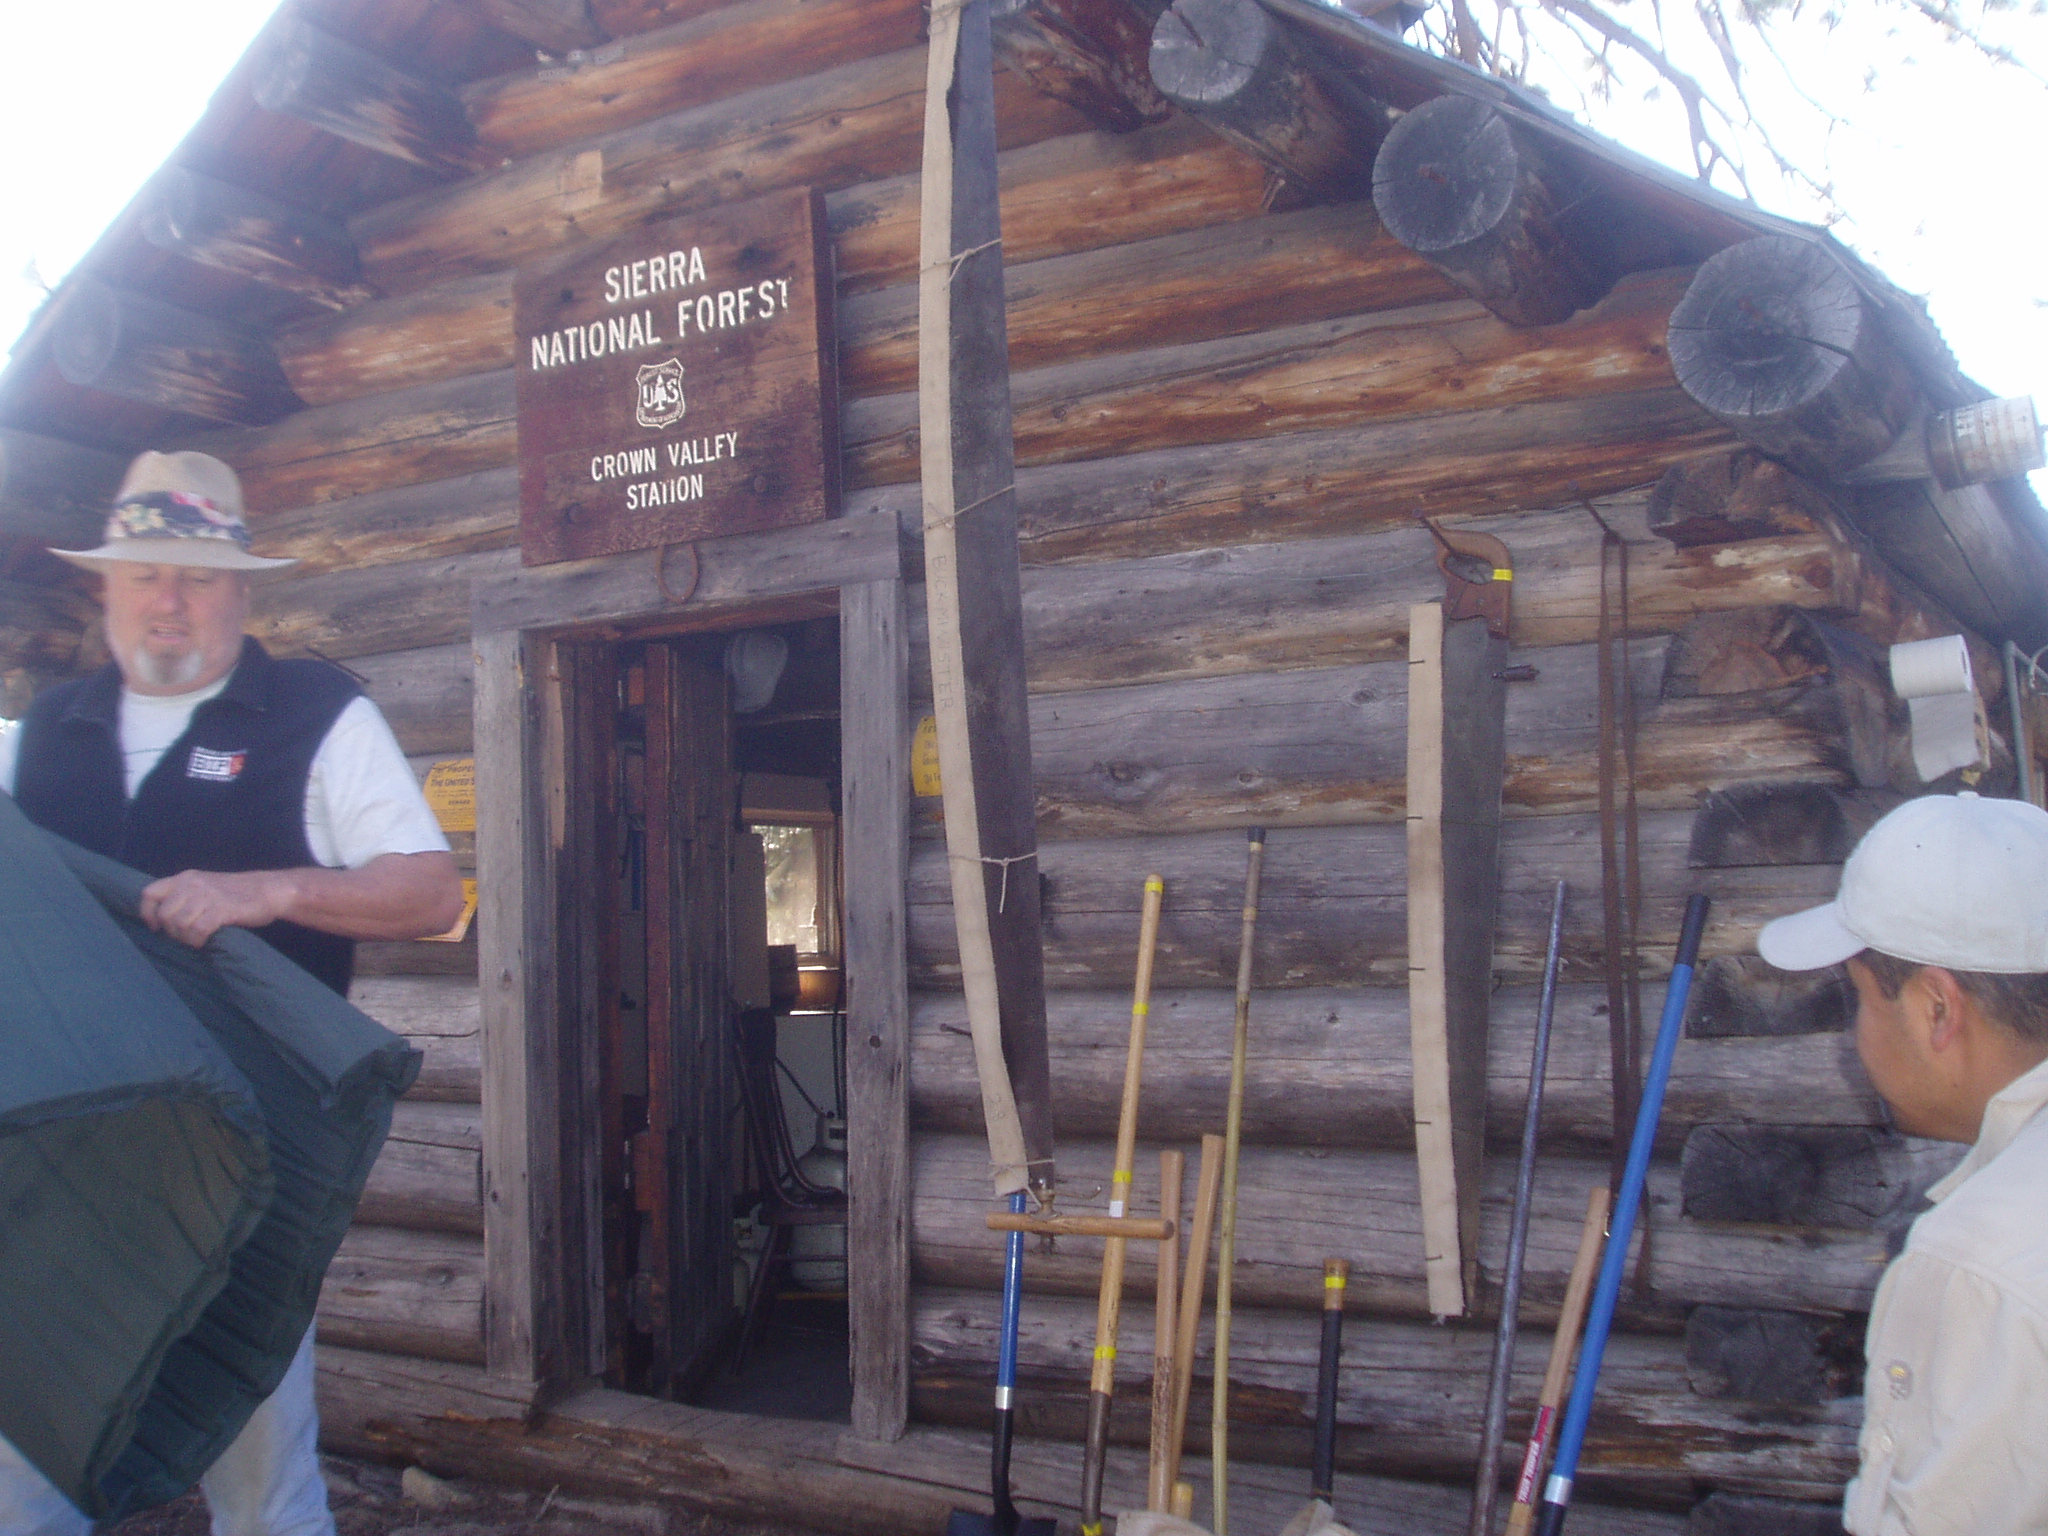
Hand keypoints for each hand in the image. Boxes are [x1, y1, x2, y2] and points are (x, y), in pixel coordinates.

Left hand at [138, 868, 295, 947]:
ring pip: (179, 923)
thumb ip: (184, 895)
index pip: (149, 894)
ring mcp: (207, 896)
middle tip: (184, 936)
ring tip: (195, 939)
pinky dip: (198, 940)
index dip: (148, 914)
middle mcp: (192, 884)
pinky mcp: (222, 909)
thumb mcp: (204, 886)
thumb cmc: (236, 892)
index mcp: (185, 878)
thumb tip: (163, 919)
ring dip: (185, 938)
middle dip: (171, 931)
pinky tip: (204, 941)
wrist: (269, 890)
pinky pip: (198, 930)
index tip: (157, 927)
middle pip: (164, 914)